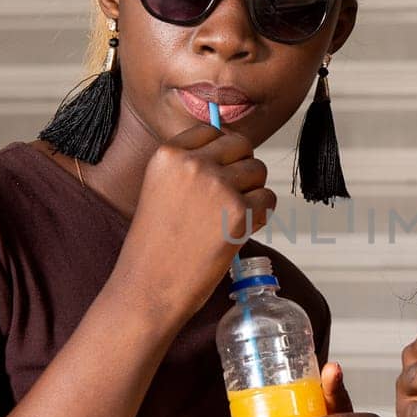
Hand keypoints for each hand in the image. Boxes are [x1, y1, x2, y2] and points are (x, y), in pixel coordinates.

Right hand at [114, 123, 274, 325]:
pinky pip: (268, 200)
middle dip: (242, 167)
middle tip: (229, 196)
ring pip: (258, 171)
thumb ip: (189, 166)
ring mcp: (218, 186)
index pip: (212, 130)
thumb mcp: (160, 188)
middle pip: (241, 145)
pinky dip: (260, 216)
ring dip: (253, 192)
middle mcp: (193, 164)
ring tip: (228, 217)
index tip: (217, 173)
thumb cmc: (155, 244)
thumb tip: (232, 148)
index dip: (222, 152)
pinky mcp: (240, 212)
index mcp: (168, 154)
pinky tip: (237, 231)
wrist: (149, 287)